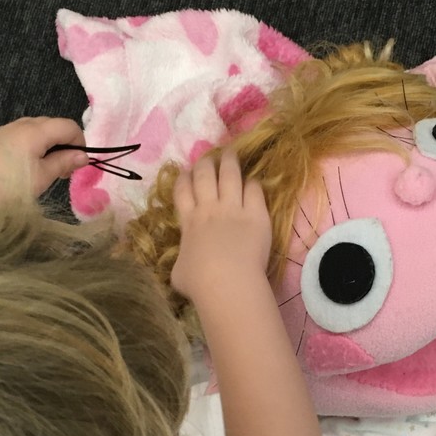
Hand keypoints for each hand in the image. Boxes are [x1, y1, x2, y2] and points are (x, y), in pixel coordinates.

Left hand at [0, 117, 87, 207]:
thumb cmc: (9, 191)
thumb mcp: (42, 178)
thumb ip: (64, 163)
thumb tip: (83, 156)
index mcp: (32, 131)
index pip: (67, 126)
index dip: (80, 141)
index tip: (81, 163)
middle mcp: (16, 125)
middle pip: (50, 124)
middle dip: (64, 142)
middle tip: (66, 168)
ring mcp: (1, 132)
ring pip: (34, 129)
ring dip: (47, 144)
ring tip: (48, 169)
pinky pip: (19, 136)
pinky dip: (31, 146)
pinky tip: (28, 168)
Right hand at [170, 149, 270, 304]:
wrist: (227, 282)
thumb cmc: (200, 282)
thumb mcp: (179, 272)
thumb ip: (182, 259)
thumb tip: (184, 264)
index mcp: (189, 221)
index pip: (182, 190)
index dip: (184, 178)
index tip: (187, 173)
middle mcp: (209, 208)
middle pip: (204, 175)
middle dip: (205, 163)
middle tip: (208, 158)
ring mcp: (233, 208)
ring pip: (229, 175)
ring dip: (229, 161)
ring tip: (230, 153)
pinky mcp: (256, 214)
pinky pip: (254, 189)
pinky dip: (252, 184)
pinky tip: (253, 182)